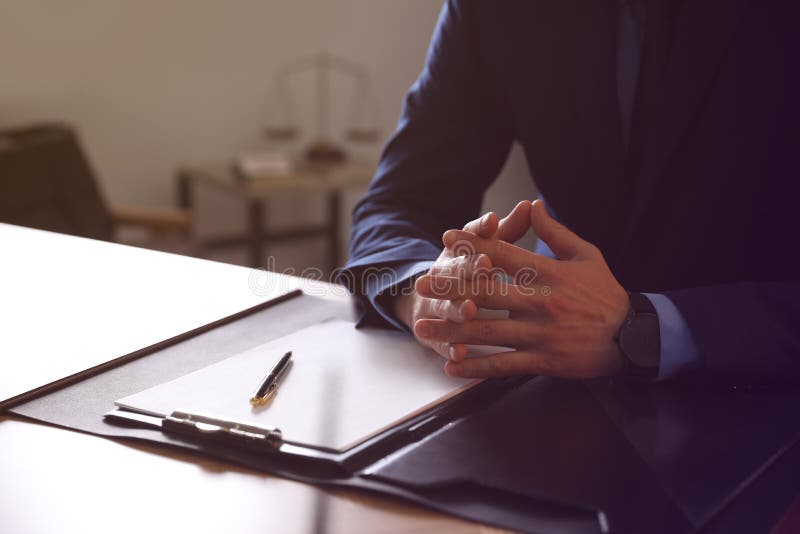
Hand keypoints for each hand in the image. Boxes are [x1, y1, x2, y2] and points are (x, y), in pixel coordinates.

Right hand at [393, 201, 531, 359]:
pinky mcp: (436, 336)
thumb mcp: (483, 248)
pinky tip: (460, 354)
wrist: (426, 299)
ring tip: (469, 310)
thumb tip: (530, 204)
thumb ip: (507, 231)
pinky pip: (442, 344)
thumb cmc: (468, 270)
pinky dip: (449, 348)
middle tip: (484, 267)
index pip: (465, 244)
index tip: (492, 234)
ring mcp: (437, 307)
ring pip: (446, 308)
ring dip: (457, 309)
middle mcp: (443, 280)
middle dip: (468, 272)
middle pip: (454, 275)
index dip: (477, 241)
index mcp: (456, 256)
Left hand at [414, 200, 629, 378]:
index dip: (475, 245)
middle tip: (420, 285)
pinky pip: (505, 365)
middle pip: (488, 292)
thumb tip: (532, 206)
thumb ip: (555, 232)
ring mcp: (542, 333)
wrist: (632, 336)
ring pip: (490, 331)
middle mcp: (542, 302)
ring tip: (424, 328)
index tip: (448, 239)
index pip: (506, 255)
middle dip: (450, 288)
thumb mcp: (586, 255)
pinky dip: (478, 366)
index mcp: (550, 273)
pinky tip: (453, 365)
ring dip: (453, 330)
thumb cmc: (605, 293)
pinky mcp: (544, 360)